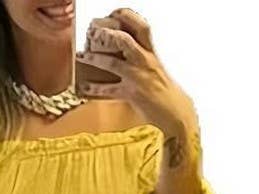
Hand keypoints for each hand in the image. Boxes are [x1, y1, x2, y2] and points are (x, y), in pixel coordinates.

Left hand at [75, 8, 196, 141]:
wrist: (177, 114)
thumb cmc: (167, 94)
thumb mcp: (157, 70)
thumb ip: (143, 59)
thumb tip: (125, 53)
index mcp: (152, 54)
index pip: (142, 27)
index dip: (127, 17)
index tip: (113, 13)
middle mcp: (145, 61)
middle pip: (125, 39)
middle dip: (106, 34)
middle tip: (93, 32)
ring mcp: (138, 77)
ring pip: (113, 62)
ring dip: (94, 58)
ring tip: (81, 56)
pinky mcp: (132, 94)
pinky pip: (109, 91)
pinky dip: (94, 89)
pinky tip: (83, 89)